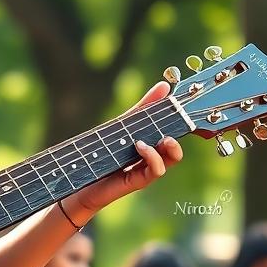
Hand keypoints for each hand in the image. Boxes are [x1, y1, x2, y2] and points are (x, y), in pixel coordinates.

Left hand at [66, 81, 184, 219]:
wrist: (81, 178)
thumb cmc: (101, 152)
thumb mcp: (123, 125)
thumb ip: (143, 108)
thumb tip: (165, 85)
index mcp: (152, 143)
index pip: (173, 131)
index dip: (182, 120)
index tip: (185, 105)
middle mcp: (152, 157)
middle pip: (177, 147)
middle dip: (181, 134)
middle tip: (178, 123)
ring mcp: (146, 170)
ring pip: (171, 159)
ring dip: (170, 147)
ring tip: (162, 139)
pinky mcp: (138, 180)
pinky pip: (156, 171)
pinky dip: (153, 157)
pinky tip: (141, 146)